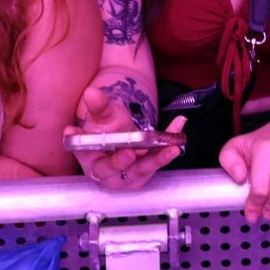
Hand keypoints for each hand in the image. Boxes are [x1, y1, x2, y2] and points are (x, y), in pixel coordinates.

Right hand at [65, 82, 184, 190]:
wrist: (118, 133)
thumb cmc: (105, 129)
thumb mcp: (103, 115)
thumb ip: (98, 106)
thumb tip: (91, 93)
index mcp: (93, 163)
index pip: (99, 167)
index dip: (109, 162)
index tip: (123, 153)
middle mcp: (111, 174)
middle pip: (120, 172)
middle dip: (128, 162)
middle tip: (133, 152)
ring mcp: (130, 175)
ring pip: (144, 168)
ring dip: (159, 158)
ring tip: (172, 147)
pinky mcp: (146, 171)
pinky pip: (158, 158)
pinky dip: (168, 143)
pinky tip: (178, 126)